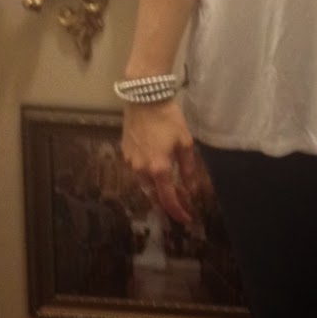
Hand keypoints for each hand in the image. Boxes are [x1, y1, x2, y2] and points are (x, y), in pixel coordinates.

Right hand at [120, 99, 201, 225]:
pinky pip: (137, 169)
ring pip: (144, 183)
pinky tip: (155, 164)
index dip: (178, 212)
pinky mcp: (125, 153)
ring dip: (156, 186)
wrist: (144, 99)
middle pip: (153, 194)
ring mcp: (131, 162)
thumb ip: (188, 168)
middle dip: (166, 201)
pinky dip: (147, 173)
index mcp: (159, 168)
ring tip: (168, 183)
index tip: (186, 219)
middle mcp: (142, 169)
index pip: (168, 199)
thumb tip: (191, 189)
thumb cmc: (168, 119)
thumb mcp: (185, 142)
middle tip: (180, 201)